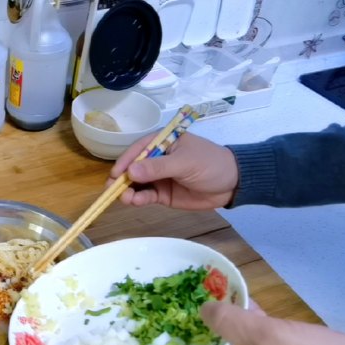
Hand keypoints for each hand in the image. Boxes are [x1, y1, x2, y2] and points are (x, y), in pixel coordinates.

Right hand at [107, 132, 238, 209]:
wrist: (233, 184)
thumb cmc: (211, 164)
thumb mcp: (185, 162)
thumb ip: (158, 167)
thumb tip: (131, 172)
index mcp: (161, 142)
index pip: (137, 150)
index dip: (124, 162)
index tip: (114, 174)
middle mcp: (155, 159)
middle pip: (132, 168)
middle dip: (121, 178)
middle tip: (111, 190)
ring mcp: (158, 177)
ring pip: (136, 184)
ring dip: (127, 190)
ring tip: (124, 198)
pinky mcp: (162, 194)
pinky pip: (145, 196)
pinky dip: (138, 199)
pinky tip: (135, 201)